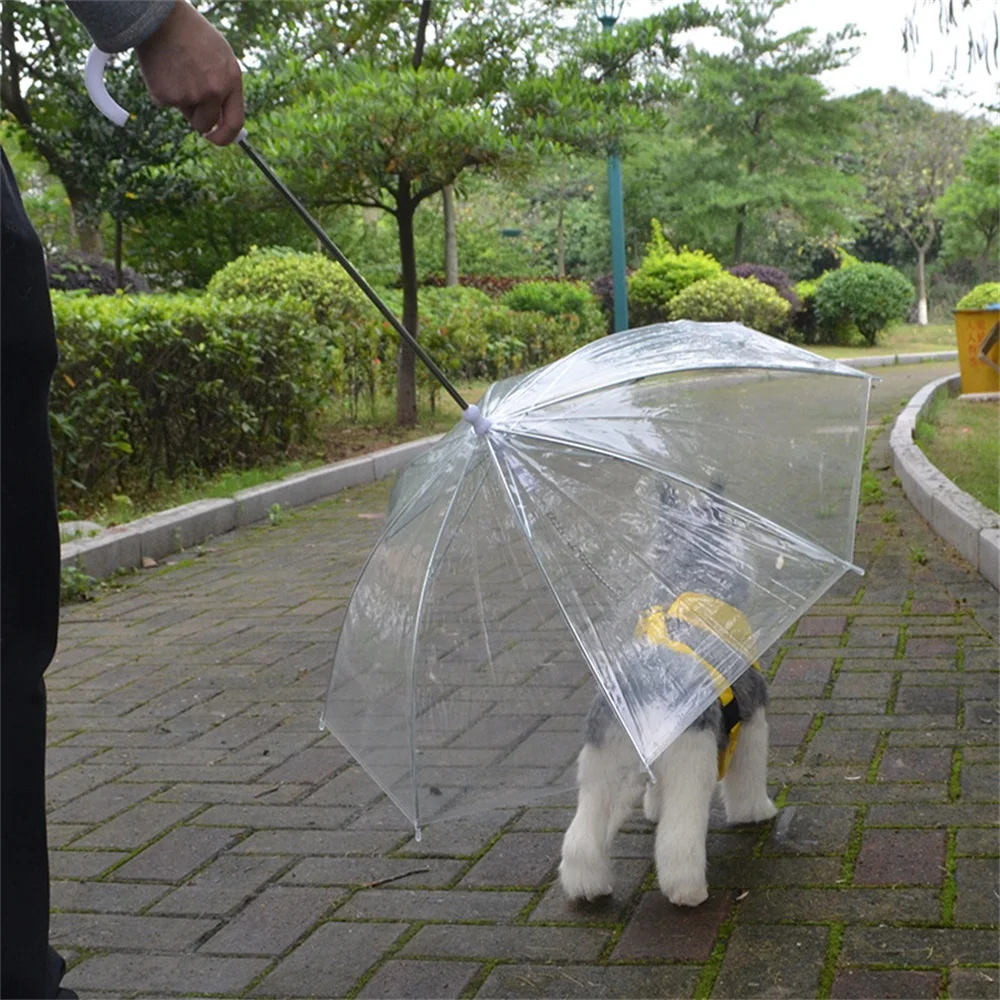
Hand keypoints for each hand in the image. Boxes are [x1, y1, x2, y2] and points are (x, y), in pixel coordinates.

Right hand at [135, 0, 243, 144]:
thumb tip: (221, 119)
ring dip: (181, 101)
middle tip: (187, 93)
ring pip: (185, 113)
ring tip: (176, 70)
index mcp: (231, 81)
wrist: (160, 17)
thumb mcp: (220, 57)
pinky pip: (164, 102)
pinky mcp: (166, 96)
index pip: (234, 123)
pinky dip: (162, 89)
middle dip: (197, 117)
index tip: (214, 138)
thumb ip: (224, 86)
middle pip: (206, 124)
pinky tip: (162, 68)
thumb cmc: (191, 34)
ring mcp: (190, 95)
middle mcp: (214, 92)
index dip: (225, 137)